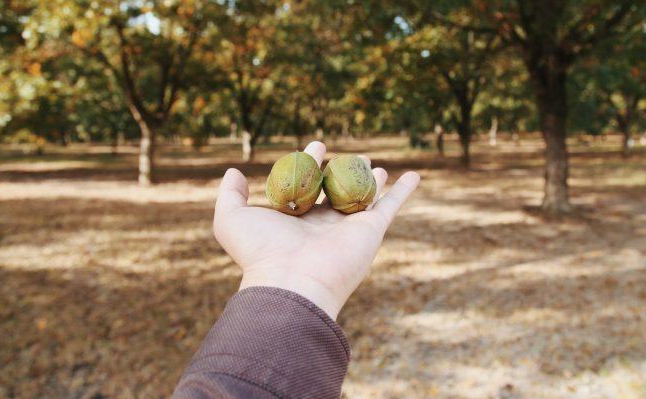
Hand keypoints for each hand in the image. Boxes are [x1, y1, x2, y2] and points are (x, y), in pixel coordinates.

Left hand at [213, 141, 419, 318]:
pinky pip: (391, 206)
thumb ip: (230, 195)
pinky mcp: (371, 231)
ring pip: (363, 197)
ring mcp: (349, 228)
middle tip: (346, 153)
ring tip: (372, 163)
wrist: (291, 281)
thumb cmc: (260, 251)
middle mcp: (324, 224)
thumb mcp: (232, 219)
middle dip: (341, 171)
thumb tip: (234, 172)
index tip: (316, 145)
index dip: (311, 162)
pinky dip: (405, 191)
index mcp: (296, 220)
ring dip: (369, 180)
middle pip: (336, 191)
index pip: (308, 185)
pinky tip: (415, 175)